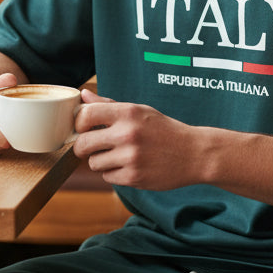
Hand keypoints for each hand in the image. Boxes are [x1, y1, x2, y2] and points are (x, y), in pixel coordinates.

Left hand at [73, 90, 200, 188]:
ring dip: (100, 162)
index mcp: (128, 113)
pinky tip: (128, 166)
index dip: (78, 123)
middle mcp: (128, 134)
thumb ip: (108, 105)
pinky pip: (107, 177)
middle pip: (83, 144)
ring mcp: (130, 157)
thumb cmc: (164, 130)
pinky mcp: (134, 177)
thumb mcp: (140, 111)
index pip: (86, 115)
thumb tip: (83, 95)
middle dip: (82, 147)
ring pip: (94, 163)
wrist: (194, 153)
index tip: (83, 128)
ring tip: (117, 156)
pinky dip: (113, 173)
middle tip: (90, 147)